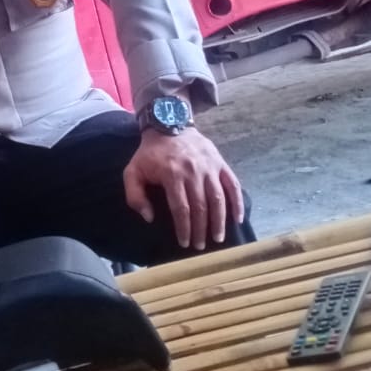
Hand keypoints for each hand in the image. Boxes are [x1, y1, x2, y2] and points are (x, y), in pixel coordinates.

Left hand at [123, 127, 245, 251]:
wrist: (169, 124)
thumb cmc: (150, 154)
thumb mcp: (133, 171)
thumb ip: (135, 196)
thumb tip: (149, 217)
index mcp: (172, 174)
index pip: (181, 208)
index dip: (184, 228)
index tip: (185, 243)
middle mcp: (193, 171)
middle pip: (200, 206)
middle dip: (201, 229)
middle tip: (200, 246)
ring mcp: (209, 167)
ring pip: (218, 198)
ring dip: (219, 221)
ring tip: (218, 238)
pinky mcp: (220, 163)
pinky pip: (232, 185)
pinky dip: (237, 203)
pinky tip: (238, 219)